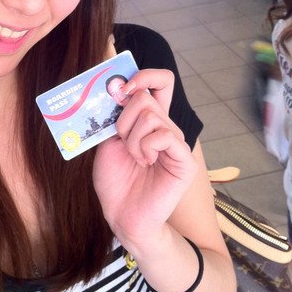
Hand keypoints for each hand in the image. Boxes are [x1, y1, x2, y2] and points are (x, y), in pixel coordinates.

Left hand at [92, 69, 197, 250]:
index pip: (160, 82)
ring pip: (152, 116)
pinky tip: (145, 162)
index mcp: (149, 121)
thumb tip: (116, 89)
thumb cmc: (115, 182)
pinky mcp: (184, 159)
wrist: (122, 215)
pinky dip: (146, 147)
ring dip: (132, 138)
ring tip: (134, 158)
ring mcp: (177, 142)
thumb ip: (114, 117)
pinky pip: (164, 135)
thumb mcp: (107, 142)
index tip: (121, 88)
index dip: (143, 76)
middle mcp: (166, 127)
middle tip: (121, 141)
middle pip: (146, 97)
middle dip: (124, 119)